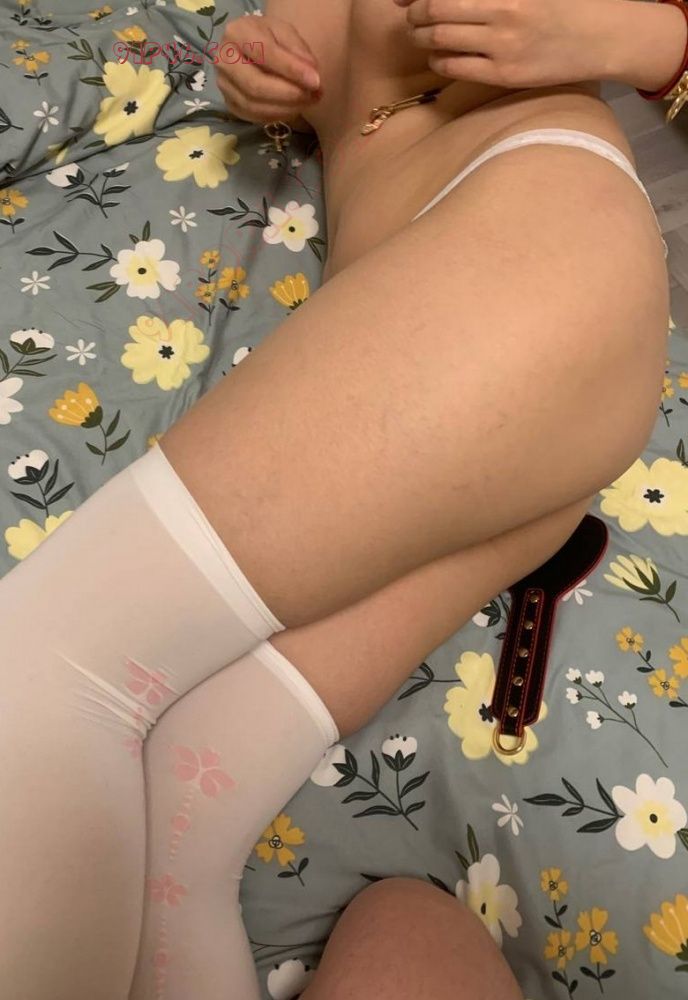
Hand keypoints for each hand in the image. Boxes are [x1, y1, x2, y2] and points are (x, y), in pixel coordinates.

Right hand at [216, 14, 321, 124]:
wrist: (250, 47)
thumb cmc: (269, 37)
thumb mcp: (286, 33)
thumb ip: (298, 51)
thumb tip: (311, 77)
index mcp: (237, 33)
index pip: (265, 53)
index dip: (291, 70)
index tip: (316, 81)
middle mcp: (223, 60)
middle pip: (256, 85)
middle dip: (289, 95)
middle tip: (314, 96)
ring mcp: (224, 85)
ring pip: (254, 105)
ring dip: (286, 109)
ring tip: (308, 102)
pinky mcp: (229, 104)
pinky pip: (254, 117)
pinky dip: (277, 116)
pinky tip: (293, 109)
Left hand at [394, 0, 622, 88]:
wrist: (601, 35)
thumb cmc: (563, 4)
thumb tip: (449, 0)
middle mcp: (502, 7)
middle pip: (436, 7)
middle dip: (416, 12)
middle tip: (412, 15)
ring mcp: (502, 42)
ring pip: (440, 38)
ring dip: (422, 37)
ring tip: (420, 36)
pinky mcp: (505, 72)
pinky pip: (456, 67)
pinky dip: (439, 61)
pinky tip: (439, 58)